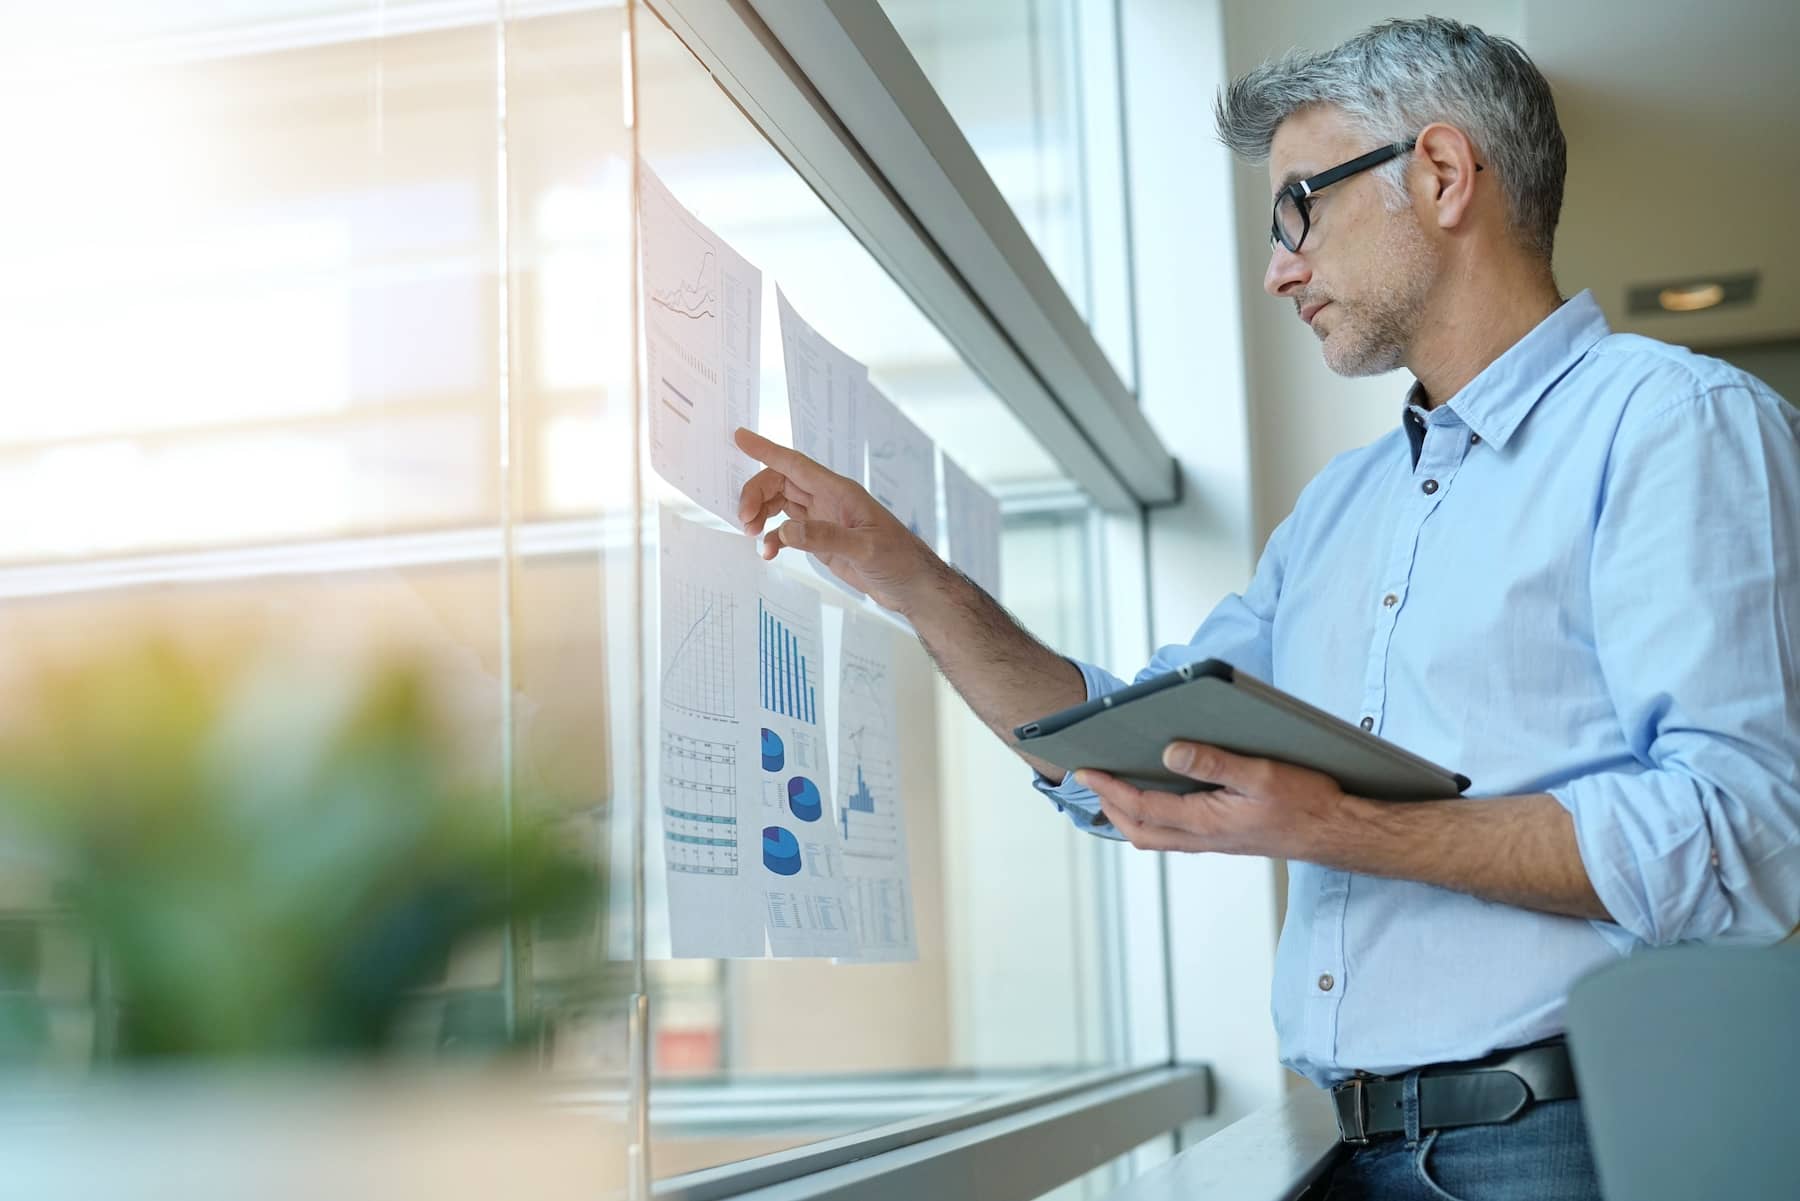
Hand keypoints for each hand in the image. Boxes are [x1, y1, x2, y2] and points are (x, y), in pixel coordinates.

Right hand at [734, 427, 942, 613]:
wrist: (913, 587)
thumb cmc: (899, 560)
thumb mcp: (864, 548)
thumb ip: (824, 538)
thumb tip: (786, 531)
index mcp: (839, 491)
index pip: (795, 464)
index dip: (766, 450)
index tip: (739, 437)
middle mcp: (828, 500)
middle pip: (780, 482)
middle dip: (756, 494)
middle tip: (744, 519)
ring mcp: (824, 519)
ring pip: (781, 504)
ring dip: (761, 515)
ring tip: (750, 534)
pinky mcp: (822, 540)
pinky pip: (788, 531)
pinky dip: (773, 539)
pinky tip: (768, 553)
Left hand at [1077, 741, 1353, 860]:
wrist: (1338, 833)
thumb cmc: (1307, 803)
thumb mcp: (1262, 775)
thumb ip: (1214, 763)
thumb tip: (1168, 753)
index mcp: (1206, 822)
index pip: (1142, 808)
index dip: (1110, 789)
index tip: (1085, 769)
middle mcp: (1203, 837)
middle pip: (1139, 831)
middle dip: (1110, 807)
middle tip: (1091, 779)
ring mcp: (1213, 841)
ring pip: (1156, 835)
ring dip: (1128, 815)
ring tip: (1113, 786)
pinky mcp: (1224, 837)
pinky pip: (1175, 832)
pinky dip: (1153, 816)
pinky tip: (1158, 792)